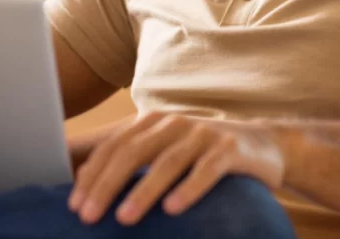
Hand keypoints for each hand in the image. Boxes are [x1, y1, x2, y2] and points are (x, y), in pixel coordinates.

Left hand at [67, 112, 284, 225]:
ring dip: (144, 191)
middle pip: (134, 152)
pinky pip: (207, 169)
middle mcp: (175, 123)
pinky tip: (173, 209)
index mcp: (154, 121)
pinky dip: (189, 188)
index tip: (75, 206)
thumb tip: (86, 183)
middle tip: (88, 216)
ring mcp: (204, 134)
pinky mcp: (230, 149)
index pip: (114, 147)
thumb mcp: (167, 150)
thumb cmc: (205, 153)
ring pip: (168, 162)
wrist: (264, 144)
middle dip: (107, 185)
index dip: (92, 175)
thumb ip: (134, 159)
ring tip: (124, 218)